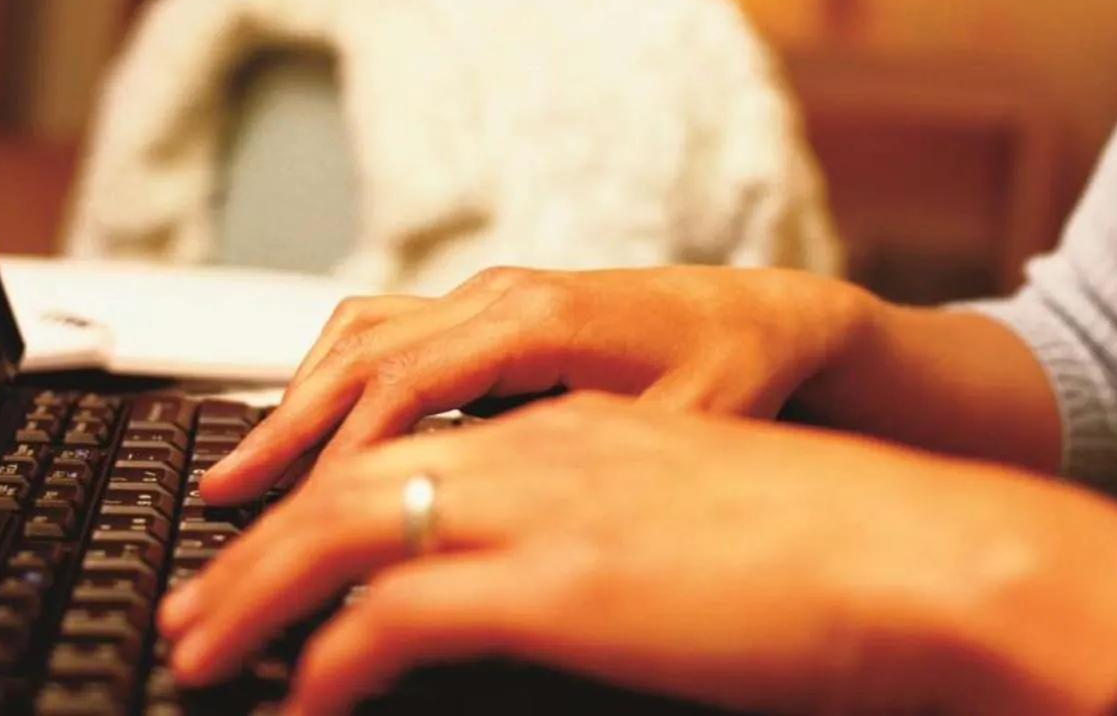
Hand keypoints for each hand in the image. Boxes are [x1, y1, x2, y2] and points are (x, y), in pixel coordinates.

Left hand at [158, 394, 1116, 715]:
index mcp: (574, 428)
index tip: (263, 540)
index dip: (316, 491)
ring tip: (202, 649)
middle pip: (349, 475)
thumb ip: (604, 542)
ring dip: (256, 593)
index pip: (406, 440)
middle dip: (253, 542)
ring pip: (345, 529)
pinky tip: (301, 699)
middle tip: (194, 603)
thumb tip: (558, 591)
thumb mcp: (690, 528)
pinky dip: (328, 658)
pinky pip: (395, 613)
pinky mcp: (559, 580)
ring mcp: (547, 503)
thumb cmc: (830, 554)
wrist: (921, 553)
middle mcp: (543, 445)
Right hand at [200, 265, 875, 504]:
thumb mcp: (683, 435)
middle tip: (217, 505)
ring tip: (237, 473)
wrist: (777, 314)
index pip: (403, 388)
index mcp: (535, 319)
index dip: (340, 459)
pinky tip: (309, 428)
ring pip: (359, 336)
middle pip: (356, 357)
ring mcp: (489, 299)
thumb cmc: (742, 371)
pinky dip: (332, 379)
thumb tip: (515, 538)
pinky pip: (385, 335)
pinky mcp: (491, 316)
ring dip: (294, 400)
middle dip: (280, 431)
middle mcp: (499, 297)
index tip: (290, 526)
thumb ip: (596, 475)